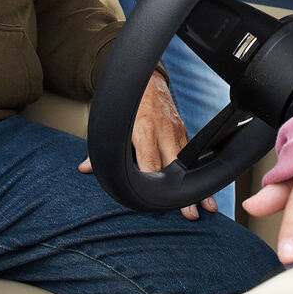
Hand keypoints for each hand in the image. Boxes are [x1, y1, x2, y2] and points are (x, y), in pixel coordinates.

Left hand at [79, 73, 216, 220]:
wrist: (149, 80)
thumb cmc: (128, 105)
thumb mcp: (111, 124)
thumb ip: (100, 149)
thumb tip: (85, 168)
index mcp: (143, 130)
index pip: (151, 162)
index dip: (155, 183)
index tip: (160, 203)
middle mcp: (164, 132)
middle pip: (175, 167)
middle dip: (183, 191)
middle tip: (190, 213)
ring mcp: (177, 132)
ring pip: (189, 164)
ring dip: (198, 187)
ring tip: (207, 207)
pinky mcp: (184, 132)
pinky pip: (192, 156)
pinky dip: (199, 174)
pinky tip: (206, 191)